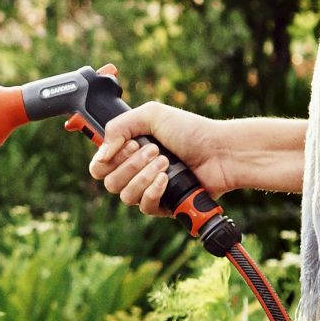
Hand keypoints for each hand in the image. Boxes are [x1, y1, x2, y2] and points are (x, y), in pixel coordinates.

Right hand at [88, 101, 228, 212]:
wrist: (220, 152)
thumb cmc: (190, 131)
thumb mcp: (151, 114)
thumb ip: (117, 126)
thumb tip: (102, 153)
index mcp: (129, 151)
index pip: (99, 165)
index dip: (106, 159)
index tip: (127, 146)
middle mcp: (135, 171)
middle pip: (109, 181)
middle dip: (131, 164)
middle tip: (155, 150)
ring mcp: (148, 189)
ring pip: (125, 195)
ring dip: (143, 176)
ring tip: (165, 163)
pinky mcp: (163, 205)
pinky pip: (144, 206)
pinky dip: (153, 191)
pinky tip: (166, 180)